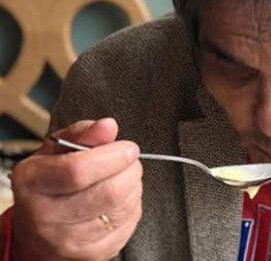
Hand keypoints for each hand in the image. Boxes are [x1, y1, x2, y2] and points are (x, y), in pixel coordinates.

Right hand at [10, 118, 141, 260]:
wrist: (38, 229)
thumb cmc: (50, 182)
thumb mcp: (58, 149)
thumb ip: (85, 133)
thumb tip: (108, 126)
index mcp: (33, 182)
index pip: (79, 170)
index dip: (113, 156)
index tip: (127, 148)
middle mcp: (47, 216)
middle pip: (109, 192)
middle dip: (130, 170)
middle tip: (127, 160)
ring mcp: (69, 240)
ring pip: (123, 207)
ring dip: (133, 186)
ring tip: (120, 178)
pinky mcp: (90, 254)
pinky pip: (128, 223)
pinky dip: (132, 205)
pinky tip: (117, 200)